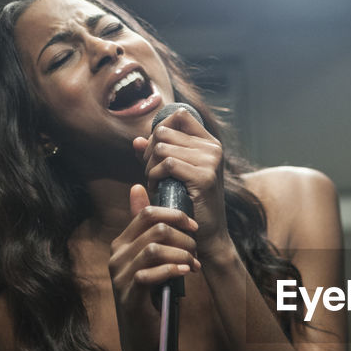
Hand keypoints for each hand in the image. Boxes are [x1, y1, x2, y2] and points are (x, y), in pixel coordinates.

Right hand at [108, 183, 199, 350]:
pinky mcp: (128, 296)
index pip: (147, 213)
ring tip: (194, 265)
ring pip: (153, 249)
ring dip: (182, 254)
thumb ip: (148, 228)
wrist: (144, 333)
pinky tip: (185, 273)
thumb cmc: (152, 293)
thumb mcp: (152, 258)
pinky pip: (148, 275)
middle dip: (184, 238)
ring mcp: (120, 277)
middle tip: (196, 252)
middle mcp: (116, 256)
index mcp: (122, 243)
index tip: (194, 227)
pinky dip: (171, 270)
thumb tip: (138, 187)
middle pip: (155, 230)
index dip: (175, 215)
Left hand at [133, 107, 232, 252]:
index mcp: (210, 143)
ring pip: (161, 148)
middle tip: (151, 173)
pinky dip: (154, 176)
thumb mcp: (172, 175)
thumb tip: (136, 141)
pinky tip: (157, 188)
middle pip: (163, 131)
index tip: (156, 152)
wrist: (207, 234)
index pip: (179, 115)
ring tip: (155, 183)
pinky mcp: (204, 177)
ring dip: (149, 167)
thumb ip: (156, 156)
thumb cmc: (188, 204)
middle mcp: (213, 148)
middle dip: (149, 152)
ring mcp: (211, 162)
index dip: (160, 129)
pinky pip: (167, 164)